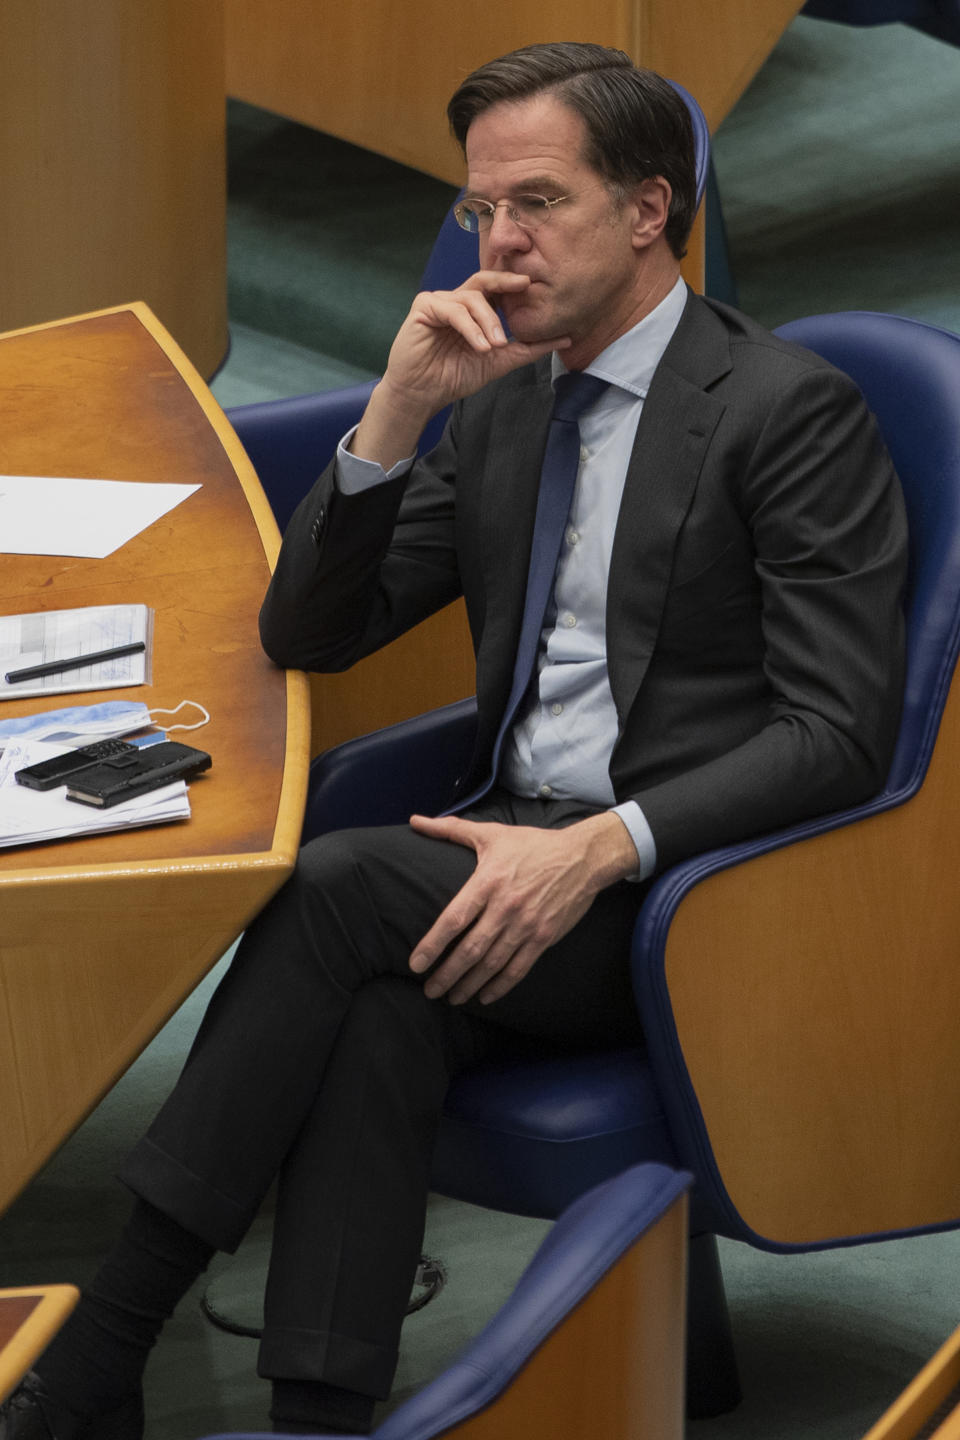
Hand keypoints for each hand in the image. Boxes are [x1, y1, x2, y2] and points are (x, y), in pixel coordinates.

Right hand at [351, 272, 569, 468]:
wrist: (422, 395)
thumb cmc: (454, 377)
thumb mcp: (498, 362)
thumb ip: (527, 349)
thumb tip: (566, 338)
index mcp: (474, 309)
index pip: (496, 289)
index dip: (514, 285)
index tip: (535, 287)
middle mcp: (457, 300)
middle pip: (484, 280)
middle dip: (506, 282)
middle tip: (526, 285)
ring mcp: (439, 301)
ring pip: (471, 298)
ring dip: (488, 321)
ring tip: (496, 345)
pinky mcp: (424, 307)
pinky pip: (453, 310)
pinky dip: (470, 328)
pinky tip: (479, 346)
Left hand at [408, 811, 637, 1005]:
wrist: (582, 857)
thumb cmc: (533, 845)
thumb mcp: (491, 833)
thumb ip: (450, 830)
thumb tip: (415, 820)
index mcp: (489, 881)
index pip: (454, 919)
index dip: (433, 944)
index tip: (416, 964)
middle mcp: (506, 907)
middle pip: (470, 949)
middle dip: (447, 974)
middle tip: (429, 991)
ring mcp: (526, 925)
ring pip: (492, 964)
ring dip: (469, 984)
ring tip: (452, 998)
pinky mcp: (543, 937)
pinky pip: (518, 968)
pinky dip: (500, 986)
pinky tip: (485, 997)